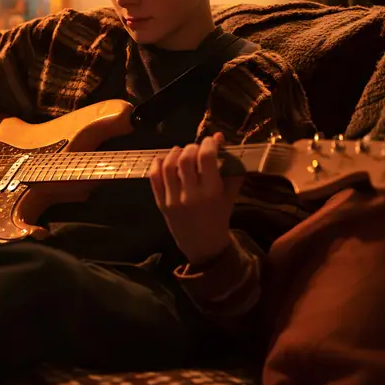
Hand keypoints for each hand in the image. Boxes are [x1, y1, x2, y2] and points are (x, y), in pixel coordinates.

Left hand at [149, 133, 243, 264]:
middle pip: (186, 159)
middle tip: (196, 147)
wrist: (203, 246)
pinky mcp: (161, 204)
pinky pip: (154, 179)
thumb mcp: (230, 195)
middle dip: (192, 147)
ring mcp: (173, 200)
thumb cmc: (219, 218)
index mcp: (211, 192)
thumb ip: (230, 169)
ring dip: (174, 153)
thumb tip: (221, 139)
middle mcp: (191, 195)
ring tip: (180, 150)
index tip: (211, 140)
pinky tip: (163, 159)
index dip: (208, 143)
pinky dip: (157, 165)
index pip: (206, 158)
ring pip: (168, 166)